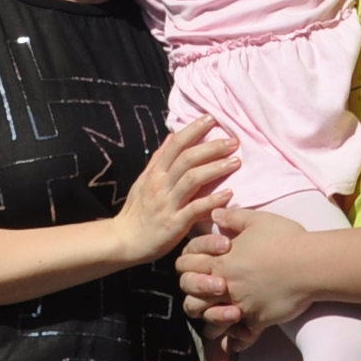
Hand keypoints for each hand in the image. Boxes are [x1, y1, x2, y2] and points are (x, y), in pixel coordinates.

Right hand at [112, 114, 239, 266]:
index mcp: (155, 173)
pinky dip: (212, 200)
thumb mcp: (143, 181)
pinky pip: (195, 209)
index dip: (193, 130)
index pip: (175, 145)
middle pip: (187, 158)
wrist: (124, 241)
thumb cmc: (137, 212)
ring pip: (192, 179)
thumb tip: (171, 137)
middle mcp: (160, 184)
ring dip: (216, 168)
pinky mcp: (174, 224)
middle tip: (233, 141)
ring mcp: (167, 203)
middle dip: (211, 147)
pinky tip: (229, 194)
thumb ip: (158, 160)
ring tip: (235, 162)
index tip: (212, 119)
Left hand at [176, 204, 313, 329]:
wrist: (311, 263)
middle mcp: (226, 288)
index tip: (198, 268)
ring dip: (212, 323)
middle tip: (204, 297)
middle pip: (192, 302)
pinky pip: (242, 340)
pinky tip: (241, 337)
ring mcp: (241, 307)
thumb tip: (214, 214)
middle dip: (193, 301)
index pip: (185, 269)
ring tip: (219, 320)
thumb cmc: (285, 239)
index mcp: (221, 262)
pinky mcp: (259, 322)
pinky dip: (239, 341)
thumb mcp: (256, 220)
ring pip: (211, 325)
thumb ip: (232, 218)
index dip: (187, 269)